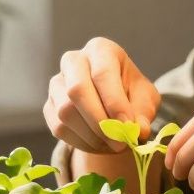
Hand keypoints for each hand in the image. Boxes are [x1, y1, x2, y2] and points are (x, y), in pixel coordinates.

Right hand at [45, 37, 160, 153]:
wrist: (111, 103)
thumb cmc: (131, 94)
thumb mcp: (145, 98)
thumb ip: (144, 112)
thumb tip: (139, 130)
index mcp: (100, 49)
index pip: (102, 73)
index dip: (115, 102)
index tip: (128, 126)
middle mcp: (73, 61)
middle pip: (77, 90)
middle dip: (99, 122)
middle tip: (119, 142)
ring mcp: (56, 83)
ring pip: (65, 112)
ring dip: (91, 136)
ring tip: (112, 144)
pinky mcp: (48, 106)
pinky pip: (59, 128)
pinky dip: (81, 142)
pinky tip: (98, 144)